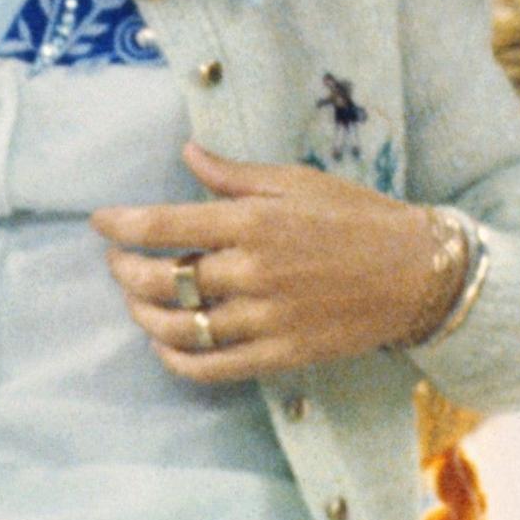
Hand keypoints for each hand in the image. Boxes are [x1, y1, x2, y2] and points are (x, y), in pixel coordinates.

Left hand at [90, 144, 449, 381]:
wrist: (419, 273)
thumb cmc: (358, 217)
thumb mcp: (297, 181)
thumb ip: (234, 174)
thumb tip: (187, 152)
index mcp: (254, 220)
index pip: (164, 224)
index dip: (120, 225)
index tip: (100, 222)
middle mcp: (253, 270)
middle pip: (162, 279)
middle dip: (125, 271)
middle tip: (117, 264)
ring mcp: (266, 318)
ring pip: (179, 326)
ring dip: (144, 315)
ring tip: (136, 301)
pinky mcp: (281, 354)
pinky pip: (213, 367)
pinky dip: (178, 360)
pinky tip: (165, 345)